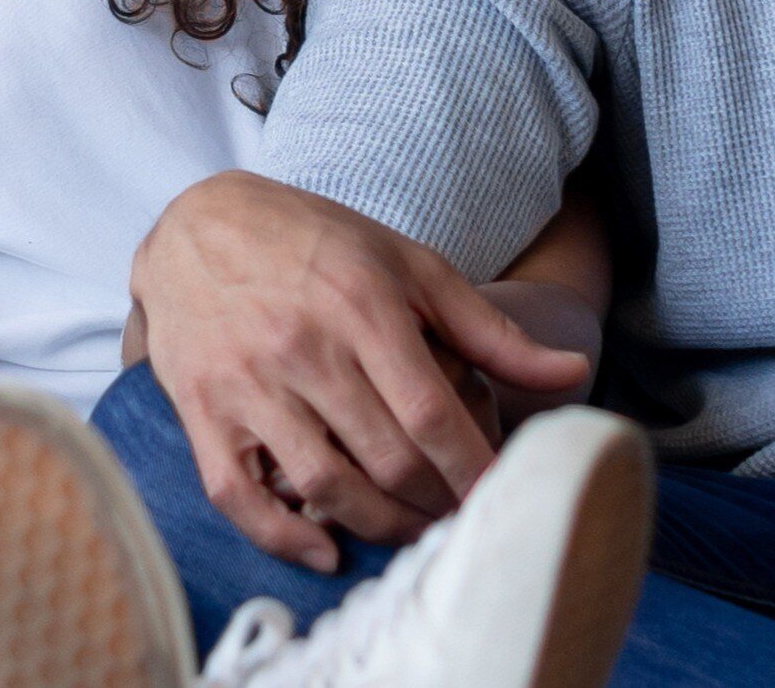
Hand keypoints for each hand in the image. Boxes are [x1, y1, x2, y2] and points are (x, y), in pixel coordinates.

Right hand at [131, 172, 589, 568]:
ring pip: (322, 485)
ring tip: (414, 533)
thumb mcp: (410, 266)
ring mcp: (245, 383)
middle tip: (464, 520)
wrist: (200, 224)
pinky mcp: (200, 410)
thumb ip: (491, 331)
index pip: (430, 412)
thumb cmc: (319, 243)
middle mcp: (302, 347)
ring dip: (378, 526)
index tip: (503, 497)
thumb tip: (574, 373)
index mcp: (362, 306)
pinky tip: (327, 550)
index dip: (472, 467)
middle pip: (384, 458)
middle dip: (436, 503)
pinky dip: (282, 536)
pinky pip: (238, 495)